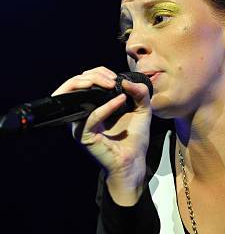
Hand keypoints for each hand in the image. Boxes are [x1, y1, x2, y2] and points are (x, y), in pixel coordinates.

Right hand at [52, 66, 151, 203]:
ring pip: (74, 95)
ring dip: (92, 84)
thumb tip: (126, 80)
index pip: (85, 79)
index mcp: (91, 105)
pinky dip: (106, 107)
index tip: (116, 76)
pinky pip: (91, 117)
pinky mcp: (83, 135)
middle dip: (95, 75)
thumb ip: (139, 92)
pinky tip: (120, 101)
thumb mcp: (142, 110)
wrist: (133, 161)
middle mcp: (82, 113)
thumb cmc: (134, 138)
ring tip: (111, 84)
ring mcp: (80, 124)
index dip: (98, 72)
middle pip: (76, 83)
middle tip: (113, 79)